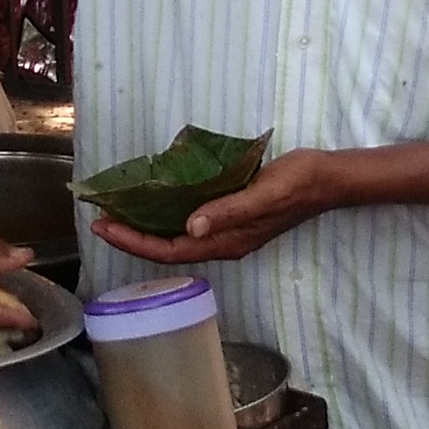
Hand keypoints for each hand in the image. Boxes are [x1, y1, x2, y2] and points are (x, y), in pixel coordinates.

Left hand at [92, 150, 338, 267]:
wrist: (328, 179)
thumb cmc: (297, 184)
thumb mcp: (263, 194)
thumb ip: (229, 212)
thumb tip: (190, 226)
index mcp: (227, 241)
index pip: (170, 249)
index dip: (134, 241)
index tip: (104, 227)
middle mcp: (224, 241)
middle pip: (167, 248)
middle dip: (132, 237)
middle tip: (100, 220)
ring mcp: (228, 230)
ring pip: (177, 237)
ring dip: (147, 227)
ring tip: (118, 212)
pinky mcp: (233, 216)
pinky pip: (191, 222)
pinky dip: (167, 215)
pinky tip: (156, 201)